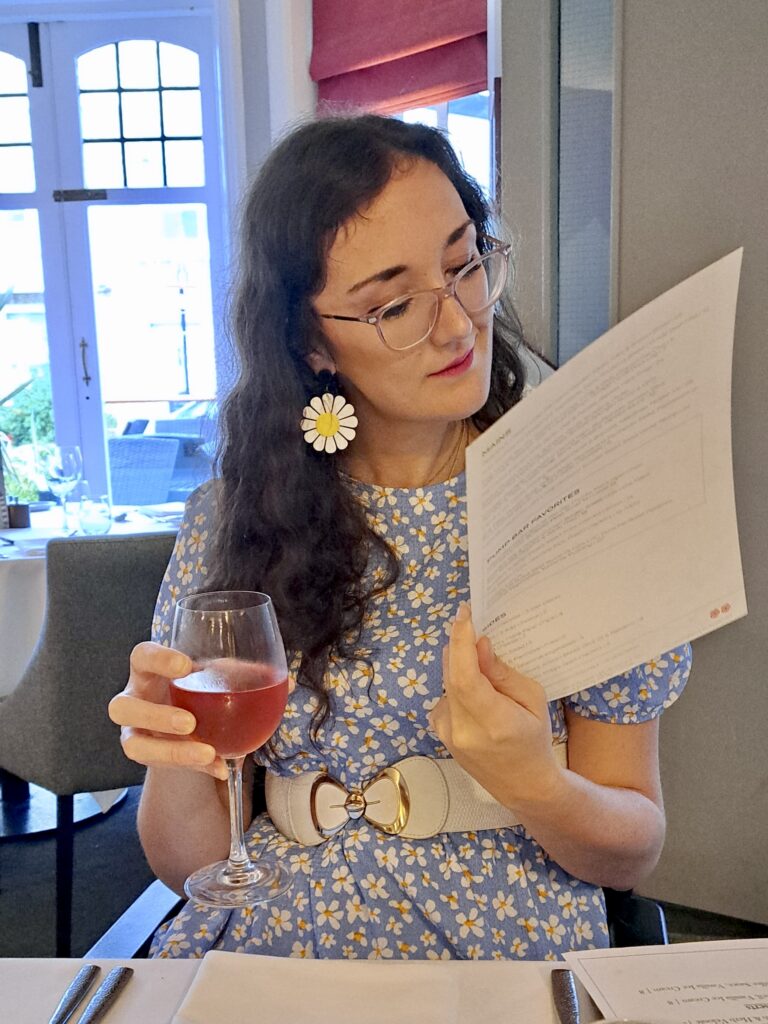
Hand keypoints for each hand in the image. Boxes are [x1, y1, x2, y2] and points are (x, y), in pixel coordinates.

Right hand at [108, 641, 226, 780]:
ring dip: (170, 751)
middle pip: (121, 707)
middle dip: (154, 716)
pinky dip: (196, 768)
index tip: (186, 666)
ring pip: (133, 745)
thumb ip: (236, 675)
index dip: (158, 659)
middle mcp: (133, 700)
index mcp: (147, 670)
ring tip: (207, 753)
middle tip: (189, 722)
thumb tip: (276, 680)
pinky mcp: (148, 756)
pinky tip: (220, 767)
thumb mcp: (212, 675)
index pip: (141, 656)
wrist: (190, 720)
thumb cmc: (197, 687)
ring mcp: (135, 731)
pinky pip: (164, 767)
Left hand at [428, 603, 560, 808]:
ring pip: (446, 684)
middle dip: (459, 645)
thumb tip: (479, 644)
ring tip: (486, 677)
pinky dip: (457, 687)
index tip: (463, 614)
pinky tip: (477, 696)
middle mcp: (463, 729)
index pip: (466, 676)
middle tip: (470, 624)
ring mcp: (447, 735)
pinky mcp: (440, 735)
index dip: (461, 641)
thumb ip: (501, 672)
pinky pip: (444, 697)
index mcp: (493, 722)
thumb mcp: (532, 699)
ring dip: (461, 668)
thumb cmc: (535, 739)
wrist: (524, 786)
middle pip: (451, 675)